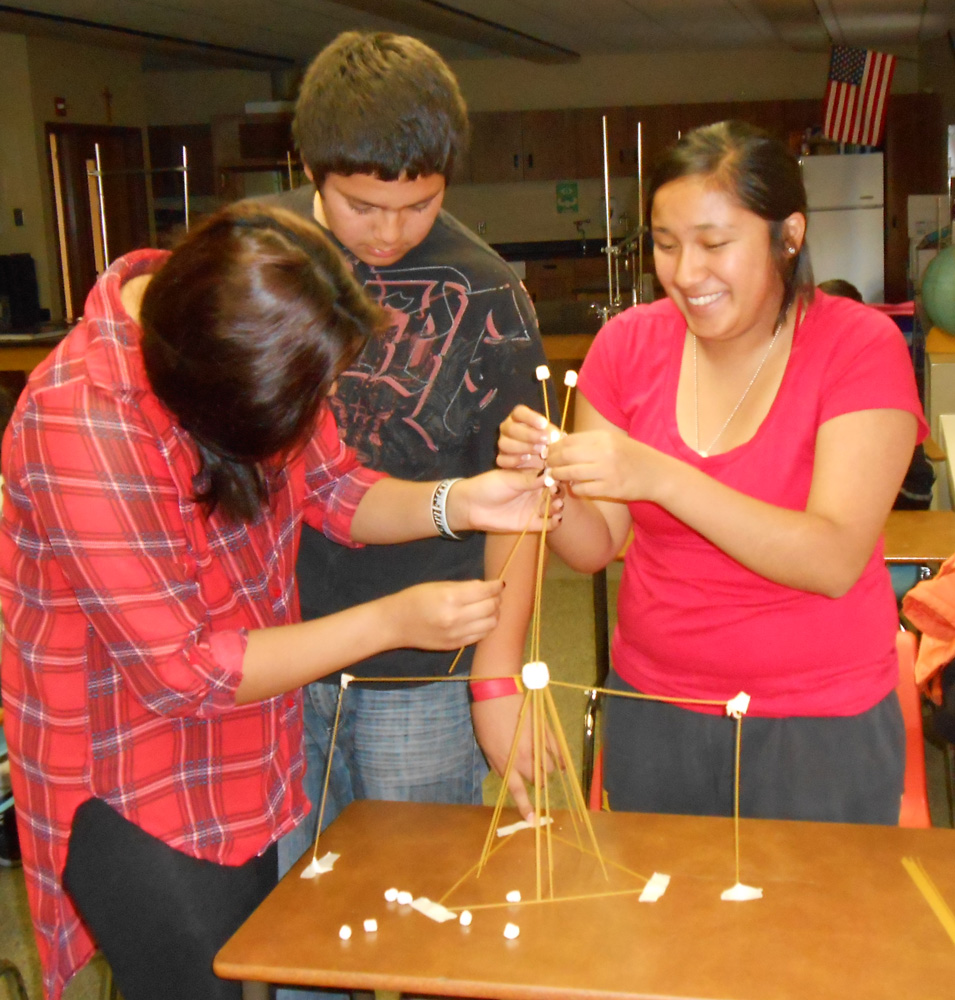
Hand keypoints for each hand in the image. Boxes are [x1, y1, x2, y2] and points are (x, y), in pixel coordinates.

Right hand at [383, 579, 503, 650]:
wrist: (395, 624)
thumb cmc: (415, 599)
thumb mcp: (438, 586)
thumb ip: (464, 587)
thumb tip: (487, 587)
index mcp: (451, 598)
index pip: (485, 591)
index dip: (496, 586)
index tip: (499, 583)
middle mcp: (456, 618)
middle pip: (491, 608)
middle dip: (497, 599)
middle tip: (494, 594)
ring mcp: (457, 635)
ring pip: (491, 624)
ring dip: (494, 614)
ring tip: (489, 607)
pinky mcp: (456, 646)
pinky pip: (481, 636)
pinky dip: (486, 626)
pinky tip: (481, 619)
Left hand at [448, 469, 561, 534]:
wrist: (472, 506)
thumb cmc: (489, 486)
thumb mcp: (510, 479)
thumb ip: (530, 479)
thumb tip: (550, 473)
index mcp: (532, 476)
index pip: (551, 475)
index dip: (557, 476)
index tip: (558, 476)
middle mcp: (537, 491)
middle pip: (556, 492)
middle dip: (560, 492)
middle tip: (556, 492)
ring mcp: (535, 507)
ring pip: (555, 507)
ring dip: (558, 506)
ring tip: (555, 505)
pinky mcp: (532, 523)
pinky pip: (549, 524)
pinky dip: (555, 522)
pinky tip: (555, 518)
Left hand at [471, 693, 558, 822]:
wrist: (498, 690)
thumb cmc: (485, 716)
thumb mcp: (485, 744)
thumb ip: (498, 762)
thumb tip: (508, 773)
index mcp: (505, 761)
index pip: (518, 790)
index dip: (526, 806)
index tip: (533, 820)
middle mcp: (524, 757)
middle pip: (538, 780)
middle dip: (536, 781)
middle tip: (532, 774)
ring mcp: (538, 745)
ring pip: (550, 769)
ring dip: (547, 770)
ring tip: (543, 764)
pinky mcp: (546, 732)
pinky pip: (558, 752)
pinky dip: (560, 760)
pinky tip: (562, 765)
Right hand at [497, 405, 558, 470]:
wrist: (546, 461)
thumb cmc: (548, 443)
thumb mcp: (553, 436)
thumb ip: (552, 434)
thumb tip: (552, 435)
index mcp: (519, 418)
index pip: (518, 412)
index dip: (530, 417)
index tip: (544, 424)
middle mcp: (507, 428)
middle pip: (510, 428)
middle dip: (529, 435)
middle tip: (545, 440)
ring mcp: (503, 444)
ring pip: (504, 444)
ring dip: (523, 447)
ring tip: (540, 451)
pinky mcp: (502, 459)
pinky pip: (502, 459)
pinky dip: (514, 460)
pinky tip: (527, 459)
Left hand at [547, 429, 657, 502]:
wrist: (657, 474)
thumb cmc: (632, 456)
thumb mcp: (613, 441)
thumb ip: (590, 442)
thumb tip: (560, 443)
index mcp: (604, 437)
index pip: (569, 440)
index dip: (554, 447)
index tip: (548, 452)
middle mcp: (605, 452)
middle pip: (566, 455)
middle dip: (552, 461)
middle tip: (547, 465)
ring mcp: (608, 471)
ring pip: (571, 473)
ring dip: (558, 475)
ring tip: (555, 476)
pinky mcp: (610, 489)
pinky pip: (582, 488)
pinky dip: (574, 488)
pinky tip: (574, 486)